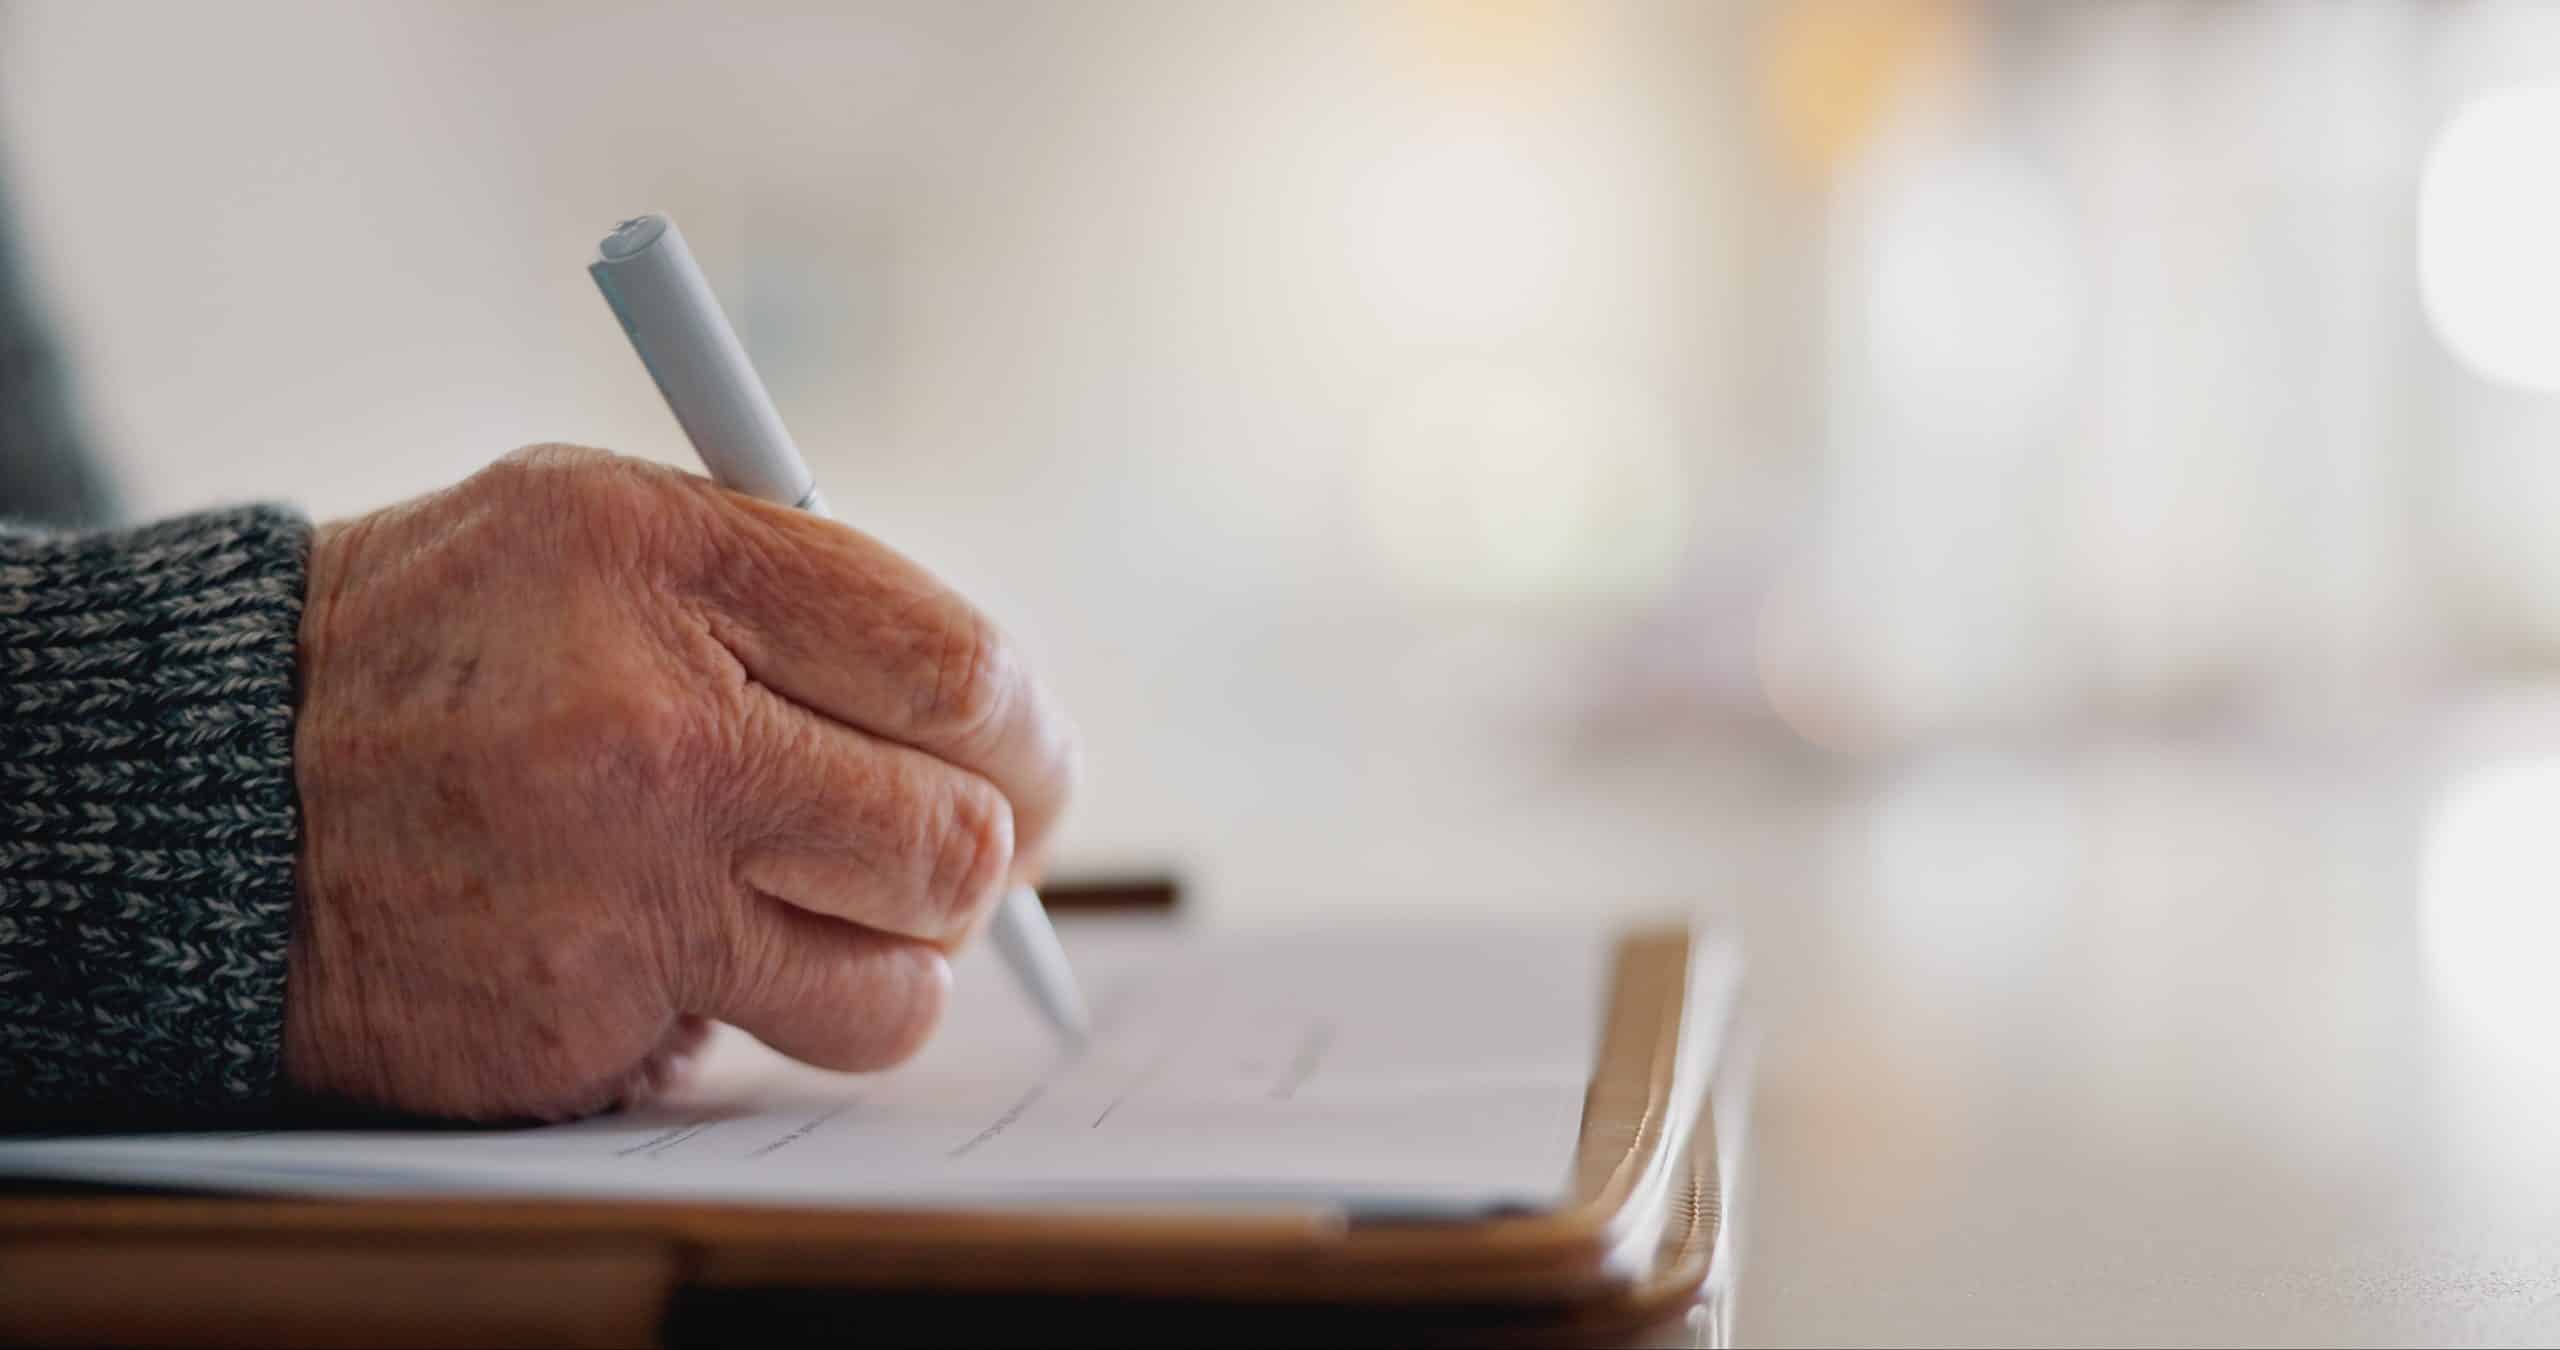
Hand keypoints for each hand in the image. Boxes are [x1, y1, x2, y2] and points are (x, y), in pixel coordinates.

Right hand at [282, 445, 1075, 1120]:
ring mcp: (619, 890)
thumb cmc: (451, 642)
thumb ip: (796, 586)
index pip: (957, 667)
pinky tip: (701, 949)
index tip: (1028, 756)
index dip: (1027, 731)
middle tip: (972, 850)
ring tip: (831, 904)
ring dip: (896, 958)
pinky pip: (769, 1047)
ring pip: (898, 986)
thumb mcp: (599, 525)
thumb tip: (996, 711)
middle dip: (994, 857)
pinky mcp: (583, 1020)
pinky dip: (771, 1012)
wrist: (217, 788)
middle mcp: (653, 727)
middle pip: (959, 840)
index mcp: (669, 562)